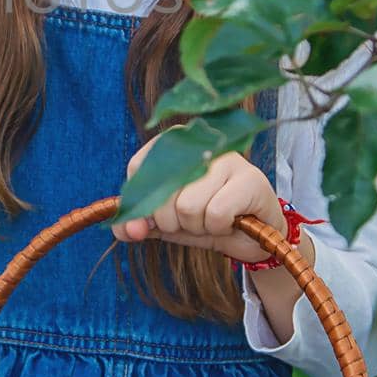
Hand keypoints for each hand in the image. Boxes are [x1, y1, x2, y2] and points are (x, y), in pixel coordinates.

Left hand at [110, 126, 288, 267]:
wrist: (251, 235)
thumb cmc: (205, 218)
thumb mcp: (165, 222)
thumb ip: (138, 223)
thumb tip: (125, 230)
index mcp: (173, 143)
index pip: (138, 168)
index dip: (143, 203)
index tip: (159, 215)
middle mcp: (199, 142)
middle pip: (161, 193)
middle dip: (173, 221)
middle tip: (195, 217)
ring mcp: (227, 158)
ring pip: (188, 206)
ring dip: (198, 226)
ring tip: (213, 218)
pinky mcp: (250, 179)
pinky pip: (215, 214)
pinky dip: (218, 228)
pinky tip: (231, 220)